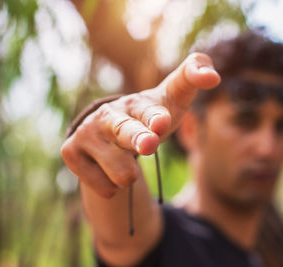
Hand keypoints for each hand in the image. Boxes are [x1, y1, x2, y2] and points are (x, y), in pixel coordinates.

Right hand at [61, 53, 219, 197]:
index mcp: (138, 103)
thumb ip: (193, 78)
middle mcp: (109, 114)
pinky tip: (108, 170)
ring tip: (125, 160)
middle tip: (149, 144)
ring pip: (122, 173)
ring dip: (131, 174)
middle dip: (139, 139)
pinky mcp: (70, 152)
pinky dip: (112, 187)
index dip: (155, 117)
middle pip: (126, 132)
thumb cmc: (151, 116)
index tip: (162, 122)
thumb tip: (213, 77)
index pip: (149, 110)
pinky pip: (104, 188)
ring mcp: (87, 132)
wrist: (112, 131)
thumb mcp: (174, 98)